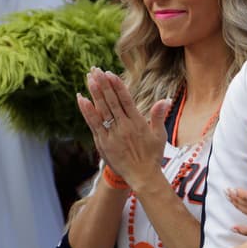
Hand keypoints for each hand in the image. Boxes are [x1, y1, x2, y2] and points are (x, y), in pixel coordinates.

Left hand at [76, 67, 168, 192]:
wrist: (143, 178)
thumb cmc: (152, 156)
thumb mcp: (160, 135)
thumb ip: (159, 116)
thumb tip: (165, 99)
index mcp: (138, 122)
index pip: (126, 99)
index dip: (117, 86)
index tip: (109, 73)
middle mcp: (124, 126)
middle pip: (112, 101)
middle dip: (103, 84)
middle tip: (95, 69)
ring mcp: (113, 134)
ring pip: (102, 109)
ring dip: (94, 93)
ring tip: (89, 78)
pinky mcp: (103, 142)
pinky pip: (94, 124)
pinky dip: (87, 111)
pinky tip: (81, 99)